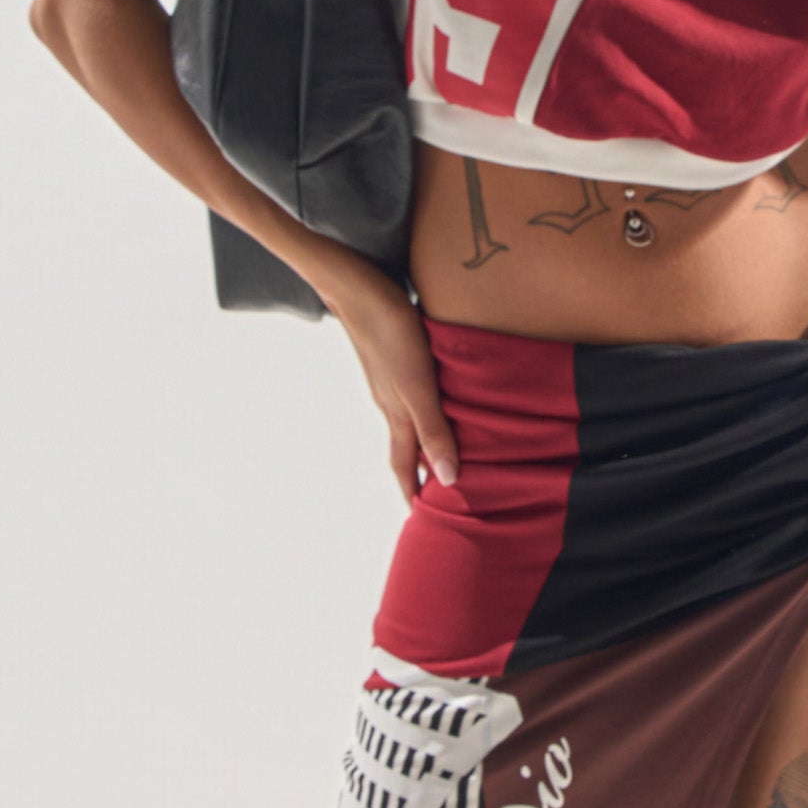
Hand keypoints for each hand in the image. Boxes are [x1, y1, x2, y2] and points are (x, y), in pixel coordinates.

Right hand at [326, 264, 460, 506]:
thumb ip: (434, 430)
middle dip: (418, 474)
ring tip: (440, 454)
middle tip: (434, 497)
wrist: (356, 287)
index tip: (420, 520)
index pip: (404, 465)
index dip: (413, 492)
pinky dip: (425, 411)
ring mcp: (389, 379)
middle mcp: (391, 402)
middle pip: (405, 447)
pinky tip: (436, 400)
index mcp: (397, 414)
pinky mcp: (394, 357)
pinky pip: (414, 395)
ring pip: (409, 421)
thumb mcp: (418, 387)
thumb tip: (450, 479)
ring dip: (423, 442)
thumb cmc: (390, 334)